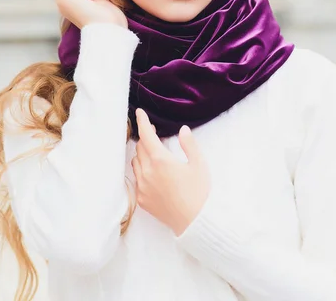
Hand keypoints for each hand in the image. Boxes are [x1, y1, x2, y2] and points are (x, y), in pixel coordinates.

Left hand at [131, 108, 210, 236]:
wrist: (195, 223)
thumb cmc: (199, 192)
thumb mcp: (199, 164)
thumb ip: (189, 144)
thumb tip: (183, 130)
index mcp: (161, 160)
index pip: (146, 135)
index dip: (142, 122)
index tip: (139, 113)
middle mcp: (147, 172)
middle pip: (139, 148)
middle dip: (145, 138)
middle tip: (153, 133)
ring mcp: (142, 187)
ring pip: (135, 162)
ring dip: (142, 154)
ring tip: (153, 152)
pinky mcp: (141, 199)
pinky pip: (137, 178)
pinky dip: (141, 170)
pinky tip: (152, 172)